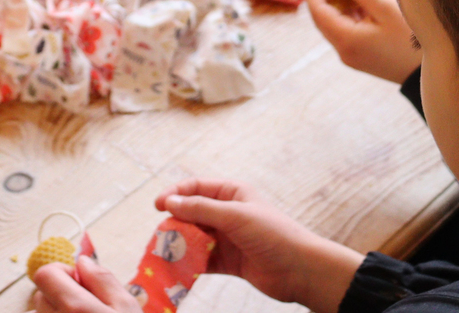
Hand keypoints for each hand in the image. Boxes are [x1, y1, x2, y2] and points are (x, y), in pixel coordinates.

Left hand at [33, 256, 139, 312]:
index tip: (81, 283)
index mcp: (74, 308)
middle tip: (87, 303)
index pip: (44, 274)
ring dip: (59, 310)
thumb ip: (103, 280)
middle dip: (60, 293)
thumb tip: (82, 261)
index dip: (63, 272)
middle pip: (40, 295)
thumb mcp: (126, 307)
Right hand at [155, 180, 362, 312]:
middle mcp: (228, 213)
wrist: (300, 270)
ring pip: (195, 237)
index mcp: (232, 193)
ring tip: (166, 253)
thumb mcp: (235, 215)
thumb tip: (169, 202)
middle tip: (161, 235)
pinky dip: (190, 263)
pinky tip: (179, 268)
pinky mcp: (228, 261)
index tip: (158, 206)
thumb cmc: (273, 234)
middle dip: (175, 222)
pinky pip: (202, 259)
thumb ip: (201, 209)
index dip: (175, 194)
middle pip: (192, 213)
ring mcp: (227, 238)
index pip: (196, 187)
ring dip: (181, 244)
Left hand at [306, 0, 419, 84]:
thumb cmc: (412, 40)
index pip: (318, 12)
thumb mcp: (388, 9)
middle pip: (322, 20)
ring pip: (334, 25)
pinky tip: (355, 0)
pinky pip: (345, 32)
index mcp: (346, 39)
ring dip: (333, 5)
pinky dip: (346, 15)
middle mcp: (344, 51)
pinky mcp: (361, 56)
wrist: (432, 71)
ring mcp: (352, 56)